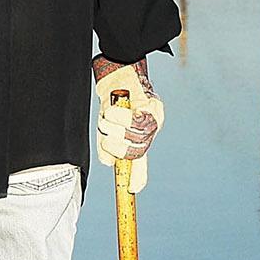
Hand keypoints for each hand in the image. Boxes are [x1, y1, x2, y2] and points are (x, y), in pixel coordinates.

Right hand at [92, 58, 165, 191]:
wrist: (119, 69)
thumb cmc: (113, 97)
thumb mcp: (108, 123)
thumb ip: (108, 143)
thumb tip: (109, 163)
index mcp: (141, 135)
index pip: (141, 160)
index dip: (138, 175)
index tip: (134, 189)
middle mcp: (151, 128)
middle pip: (134, 151)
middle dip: (115, 147)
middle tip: (106, 136)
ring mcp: (153, 116)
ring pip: (131, 136)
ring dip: (112, 128)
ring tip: (107, 116)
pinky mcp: (150, 104)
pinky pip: (131, 120)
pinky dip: (117, 116)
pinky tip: (112, 109)